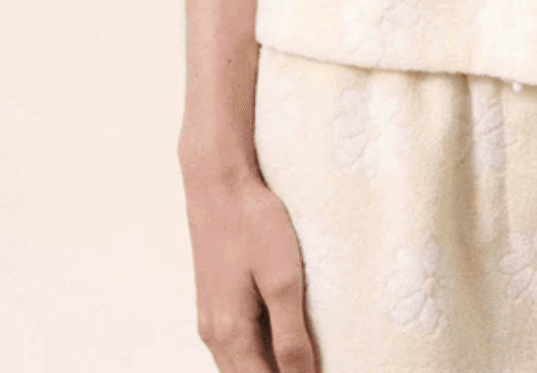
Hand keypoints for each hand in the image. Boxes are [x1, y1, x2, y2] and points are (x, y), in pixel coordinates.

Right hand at [182, 165, 317, 372]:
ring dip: (271, 369)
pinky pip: (237, 346)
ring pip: (241, 367)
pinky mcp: (214, 303)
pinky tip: (283, 340)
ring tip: (307, 359)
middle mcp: (213, 335)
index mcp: (230, 335)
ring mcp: (210, 320)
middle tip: (320, 366)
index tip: (326, 372)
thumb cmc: (253, 224)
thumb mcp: (283, 280)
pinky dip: (259, 354)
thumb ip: (291, 336)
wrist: (220, 182)